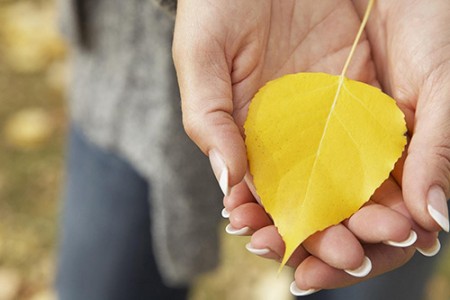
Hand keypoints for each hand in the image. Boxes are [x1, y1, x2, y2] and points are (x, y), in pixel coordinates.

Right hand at [173, 0, 436, 292]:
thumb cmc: (217, 3)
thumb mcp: (200, 56)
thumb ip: (208, 119)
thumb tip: (227, 181)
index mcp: (248, 134)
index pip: (262, 192)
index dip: (276, 225)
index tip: (291, 249)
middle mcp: (289, 131)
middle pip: (312, 193)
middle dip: (331, 230)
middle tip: (352, 254)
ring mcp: (326, 112)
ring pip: (351, 174)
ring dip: (368, 210)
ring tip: (388, 234)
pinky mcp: (360, 87)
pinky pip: (379, 134)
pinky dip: (394, 171)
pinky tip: (407, 199)